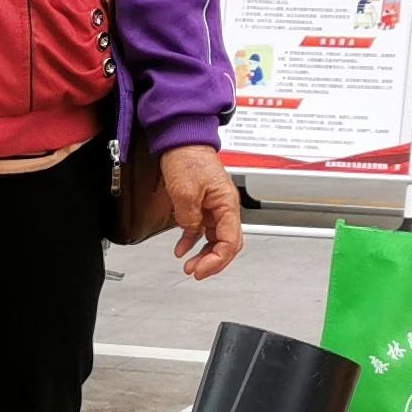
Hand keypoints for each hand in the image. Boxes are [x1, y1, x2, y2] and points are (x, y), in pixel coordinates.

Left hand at [156, 143, 242, 278]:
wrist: (181, 140)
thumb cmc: (188, 157)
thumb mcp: (185, 191)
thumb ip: (189, 217)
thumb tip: (191, 231)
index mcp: (227, 203)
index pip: (230, 242)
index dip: (217, 260)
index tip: (201, 270)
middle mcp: (224, 207)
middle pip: (226, 244)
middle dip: (212, 262)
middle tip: (195, 272)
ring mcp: (214, 206)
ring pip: (214, 239)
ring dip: (203, 255)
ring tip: (189, 266)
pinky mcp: (203, 205)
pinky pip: (202, 230)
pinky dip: (193, 242)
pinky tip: (182, 249)